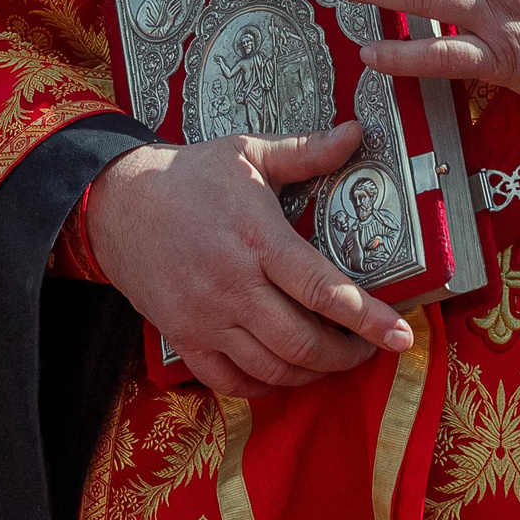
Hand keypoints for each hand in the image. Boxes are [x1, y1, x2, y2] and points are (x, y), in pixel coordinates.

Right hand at [87, 122, 411, 396]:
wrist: (117, 204)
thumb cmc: (190, 176)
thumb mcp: (248, 153)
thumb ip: (306, 151)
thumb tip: (357, 132)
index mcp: (258, 238)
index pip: (324, 289)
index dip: (368, 318)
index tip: (401, 334)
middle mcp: (235, 285)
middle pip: (303, 343)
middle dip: (347, 355)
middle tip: (369, 348)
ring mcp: (208, 318)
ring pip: (273, 368)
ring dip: (313, 373)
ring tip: (334, 359)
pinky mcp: (185, 339)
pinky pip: (232, 382)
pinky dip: (266, 388)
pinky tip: (285, 374)